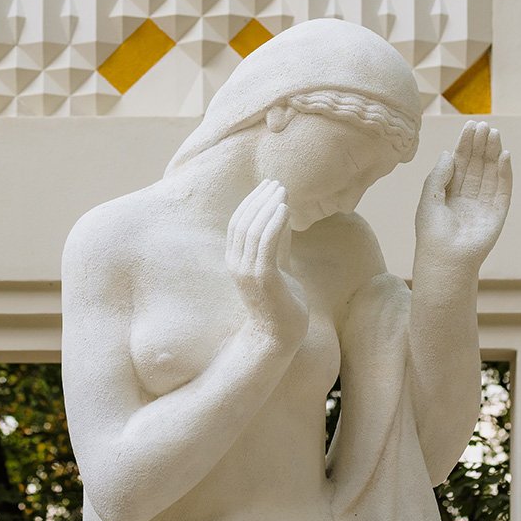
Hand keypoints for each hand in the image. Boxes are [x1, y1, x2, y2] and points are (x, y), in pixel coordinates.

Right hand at [226, 180, 306, 346]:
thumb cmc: (280, 303)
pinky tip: (285, 209)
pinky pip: (266, 244)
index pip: (238, 222)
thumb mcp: (278, 266)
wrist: (279, 337)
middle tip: (276, 183)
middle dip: (260, 199)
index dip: (251, 201)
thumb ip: (277, 243)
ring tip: (282, 191)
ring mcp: (247, 271)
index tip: (268, 186)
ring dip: (268, 206)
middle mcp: (236, 264)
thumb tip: (282, 215)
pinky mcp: (262, 278)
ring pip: (253, 229)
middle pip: (243, 222)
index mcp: (235, 260)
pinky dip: (274, 223)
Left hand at [414, 122, 511, 275]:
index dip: (465, 144)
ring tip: (494, 134)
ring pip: (490, 173)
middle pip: (477, 165)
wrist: (445, 259)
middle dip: (480, 145)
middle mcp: (468, 196)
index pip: (460, 163)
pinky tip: (504, 155)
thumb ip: (439, 174)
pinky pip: (503, 189)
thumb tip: (449, 152)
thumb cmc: (432, 231)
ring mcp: (483, 204)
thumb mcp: (429, 197)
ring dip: (493, 153)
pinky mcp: (497, 213)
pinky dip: (505, 173)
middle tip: (484, 125)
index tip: (470, 125)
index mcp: (450, 192)